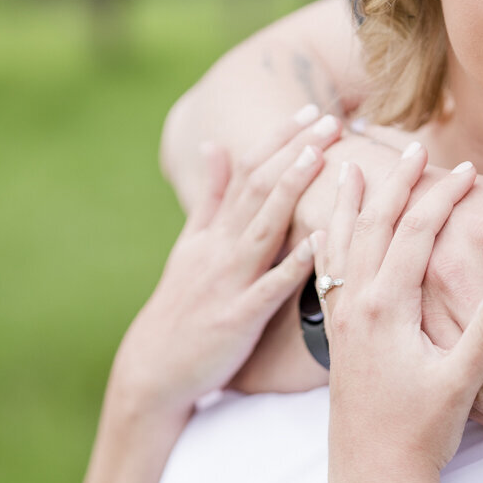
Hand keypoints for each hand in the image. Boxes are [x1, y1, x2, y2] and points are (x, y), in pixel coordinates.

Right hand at [111, 108, 341, 417]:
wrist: (153, 371)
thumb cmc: (180, 312)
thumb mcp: (189, 250)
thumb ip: (209, 201)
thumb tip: (215, 146)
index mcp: (211, 233)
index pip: (246, 173)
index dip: (277, 140)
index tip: (308, 111)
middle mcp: (218, 250)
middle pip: (257, 189)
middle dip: (294, 151)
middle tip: (329, 120)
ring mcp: (227, 283)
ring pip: (262, 227)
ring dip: (291, 189)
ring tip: (321, 157)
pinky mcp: (237, 319)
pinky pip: (269, 288)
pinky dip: (294, 263)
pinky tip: (320, 240)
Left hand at [316, 146, 482, 482]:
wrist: (372, 476)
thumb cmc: (418, 434)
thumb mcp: (459, 384)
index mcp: (385, 310)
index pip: (413, 236)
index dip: (440, 199)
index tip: (464, 169)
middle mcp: (355, 307)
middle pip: (371, 227)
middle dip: (392, 184)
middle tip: (407, 146)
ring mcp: (341, 323)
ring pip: (338, 247)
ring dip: (345, 205)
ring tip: (345, 169)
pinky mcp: (336, 340)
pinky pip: (324, 278)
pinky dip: (323, 247)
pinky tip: (318, 237)